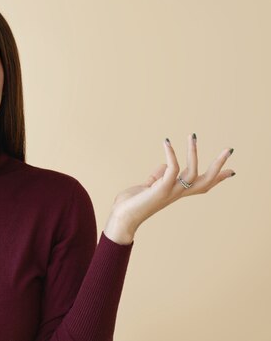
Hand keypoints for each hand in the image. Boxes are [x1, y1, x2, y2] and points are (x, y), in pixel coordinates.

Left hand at [104, 134, 234, 243]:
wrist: (122, 217)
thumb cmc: (131, 203)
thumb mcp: (147, 186)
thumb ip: (157, 176)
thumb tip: (165, 165)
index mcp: (176, 192)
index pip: (202, 185)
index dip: (217, 178)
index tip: (232, 171)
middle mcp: (177, 193)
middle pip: (206, 181)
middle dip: (219, 165)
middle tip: (229, 150)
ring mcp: (170, 192)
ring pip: (192, 172)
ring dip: (193, 153)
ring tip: (192, 136)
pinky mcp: (160, 190)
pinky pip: (172, 169)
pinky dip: (171, 155)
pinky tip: (167, 143)